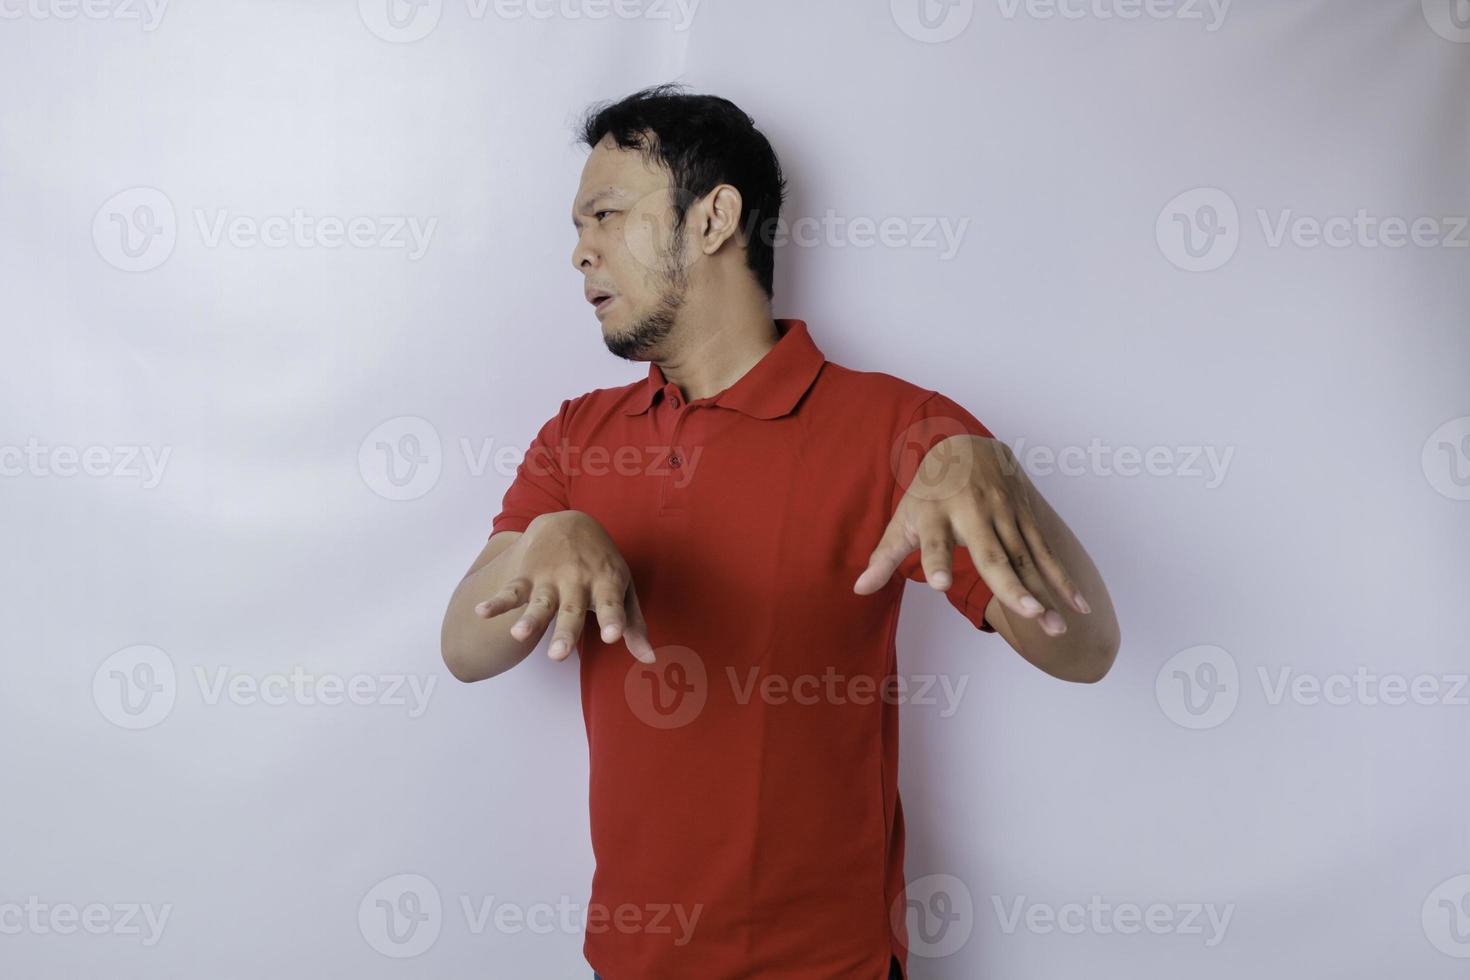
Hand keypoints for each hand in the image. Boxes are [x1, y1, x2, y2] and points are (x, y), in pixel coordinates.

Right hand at [474, 511, 654, 663]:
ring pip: (539, 603)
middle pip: (570, 611)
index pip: (611, 605)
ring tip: (518, 636)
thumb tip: (649, 659)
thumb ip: (633, 624)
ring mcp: (550, 578)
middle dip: (564, 632)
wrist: (570, 522)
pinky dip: (496, 602)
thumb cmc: (602, 565)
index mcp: (605, 584)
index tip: (613, 637)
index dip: (613, 620)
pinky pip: (511, 591)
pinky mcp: (527, 576)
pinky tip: (482, 612)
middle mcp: (577, 581)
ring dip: (528, 619)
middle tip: (558, 656)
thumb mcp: (623, 588)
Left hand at [853, 435, 1089, 635]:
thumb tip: (859, 589)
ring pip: (1026, 557)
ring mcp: (1004, 513)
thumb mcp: (904, 517)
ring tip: (1057, 626)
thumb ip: (884, 556)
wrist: (967, 445)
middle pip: (992, 553)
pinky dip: (1063, 578)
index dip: (935, 560)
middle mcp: (973, 512)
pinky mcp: (1025, 517)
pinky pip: (1045, 551)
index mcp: (937, 513)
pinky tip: (1076, 606)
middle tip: (1029, 613)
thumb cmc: (929, 491)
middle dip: (1011, 584)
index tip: (936, 584)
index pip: (934, 541)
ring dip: (1046, 592)